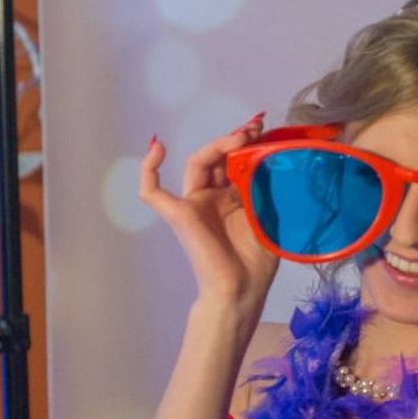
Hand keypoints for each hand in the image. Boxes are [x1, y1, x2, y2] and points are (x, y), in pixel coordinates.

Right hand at [139, 114, 279, 306]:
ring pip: (197, 164)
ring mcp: (194, 205)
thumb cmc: (257, 262)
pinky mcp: (179, 215)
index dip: (246, 144)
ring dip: (217, 145)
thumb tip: (269, 155)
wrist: (242, 291)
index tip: (264, 129)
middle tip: (256, 127)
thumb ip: (264, 187)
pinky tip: (158, 147)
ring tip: (241, 135)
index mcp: (233, 199)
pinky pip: (152, 191)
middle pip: (217, 158)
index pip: (234, 162)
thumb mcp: (268, 215)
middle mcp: (212, 199)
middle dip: (235, 139)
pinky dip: (149, 169)